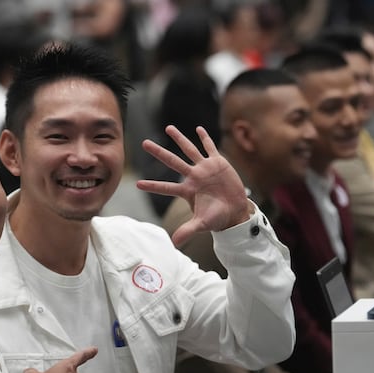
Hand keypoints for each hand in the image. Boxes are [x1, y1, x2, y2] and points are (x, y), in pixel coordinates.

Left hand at [139, 125, 251, 245]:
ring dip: (179, 139)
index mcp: (187, 191)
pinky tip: (198, 129)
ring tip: (168, 128)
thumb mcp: (202, 224)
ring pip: (189, 150)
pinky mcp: (218, 164)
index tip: (137, 184)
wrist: (236, 211)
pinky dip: (205, 138)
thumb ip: (188, 231)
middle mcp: (193, 177)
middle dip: (158, 152)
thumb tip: (174, 243)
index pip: (166, 188)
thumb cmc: (217, 218)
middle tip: (144, 143)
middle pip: (172, 161)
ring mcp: (205, 169)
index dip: (152, 186)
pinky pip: (210, 148)